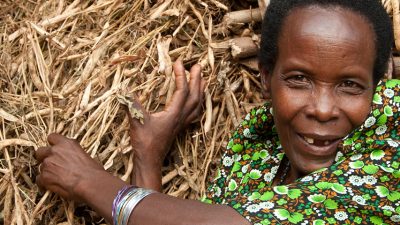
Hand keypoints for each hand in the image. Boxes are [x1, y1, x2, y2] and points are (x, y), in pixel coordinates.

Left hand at [35, 133, 105, 200]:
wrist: (89, 183)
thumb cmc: (92, 171)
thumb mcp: (84, 155)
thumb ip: (72, 153)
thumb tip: (70, 159)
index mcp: (66, 143)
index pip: (52, 137)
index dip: (52, 144)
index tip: (55, 149)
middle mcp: (55, 151)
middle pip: (40, 151)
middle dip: (44, 157)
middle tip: (52, 165)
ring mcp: (48, 163)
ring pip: (41, 167)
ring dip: (47, 172)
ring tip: (58, 179)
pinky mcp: (44, 177)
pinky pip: (39, 180)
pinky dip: (44, 183)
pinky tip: (53, 186)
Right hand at [128, 60, 204, 188]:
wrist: (150, 161)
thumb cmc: (144, 142)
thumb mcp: (137, 121)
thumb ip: (132, 104)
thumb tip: (124, 89)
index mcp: (173, 114)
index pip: (182, 90)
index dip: (181, 75)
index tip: (179, 62)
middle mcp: (181, 117)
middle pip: (195, 96)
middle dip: (197, 79)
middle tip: (198, 65)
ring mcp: (182, 123)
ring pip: (197, 105)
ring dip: (201, 90)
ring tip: (203, 79)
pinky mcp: (180, 128)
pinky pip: (194, 113)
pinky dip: (198, 104)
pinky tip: (197, 101)